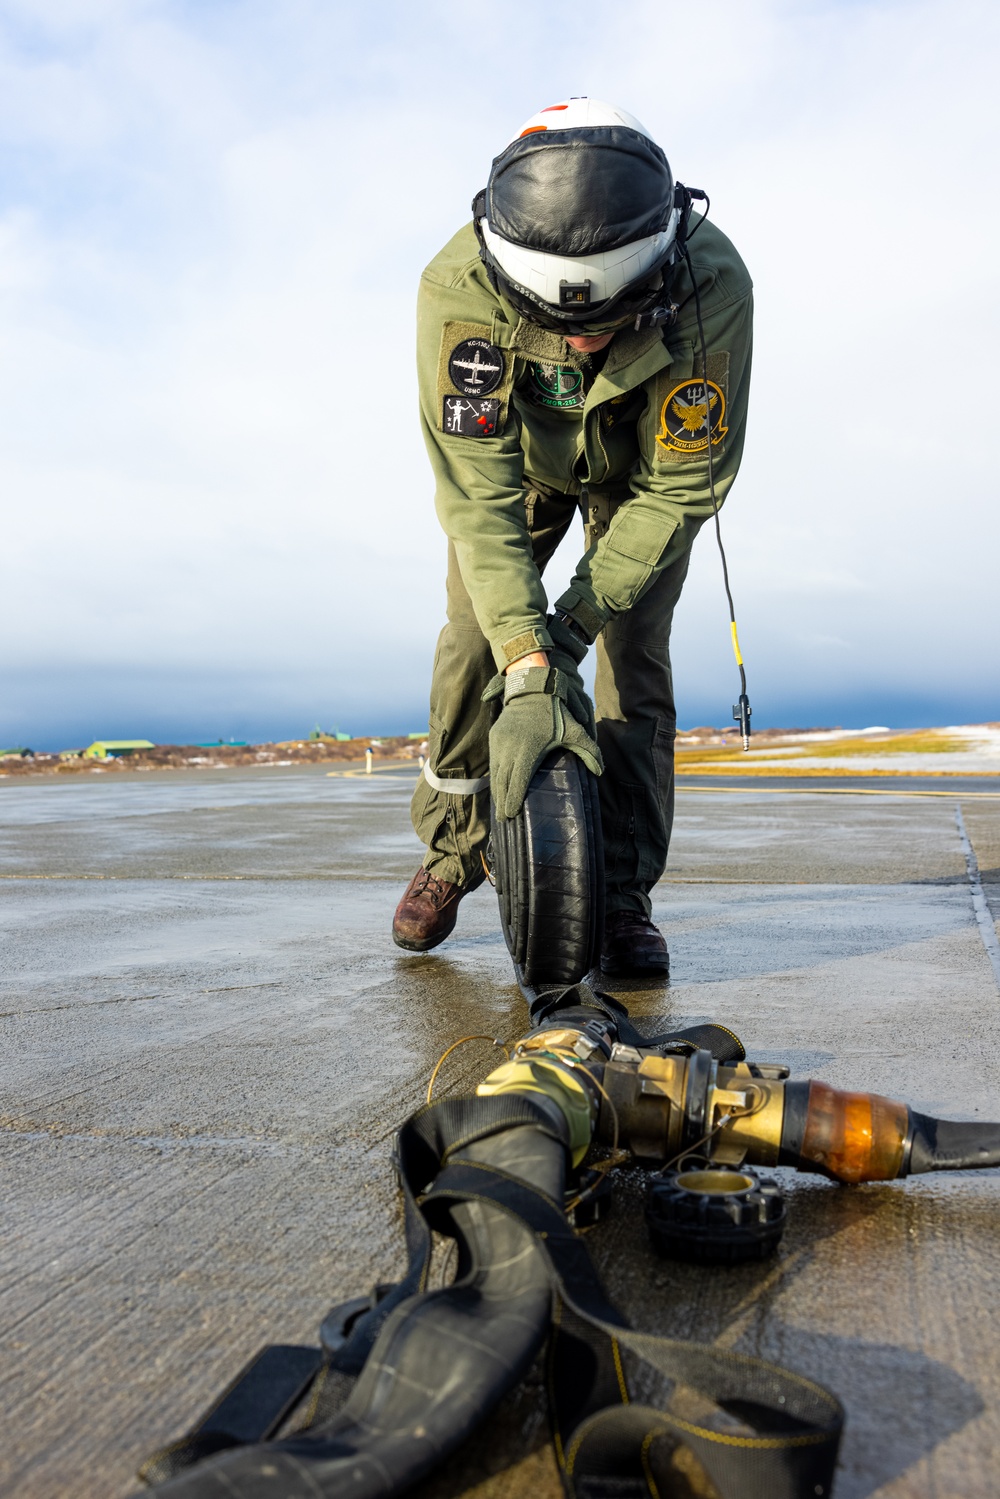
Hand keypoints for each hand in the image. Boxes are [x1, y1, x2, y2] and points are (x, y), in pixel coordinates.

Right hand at [483, 665, 601, 820]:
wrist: (532, 688)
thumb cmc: (555, 712)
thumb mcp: (574, 730)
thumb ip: (589, 751)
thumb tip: (601, 772)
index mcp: (529, 750)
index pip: (517, 782)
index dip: (512, 800)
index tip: (511, 815)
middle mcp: (510, 748)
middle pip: (503, 782)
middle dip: (502, 802)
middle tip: (505, 819)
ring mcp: (499, 743)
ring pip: (495, 774)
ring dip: (496, 792)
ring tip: (500, 808)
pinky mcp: (494, 737)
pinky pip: (493, 763)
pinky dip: (495, 777)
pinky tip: (498, 788)